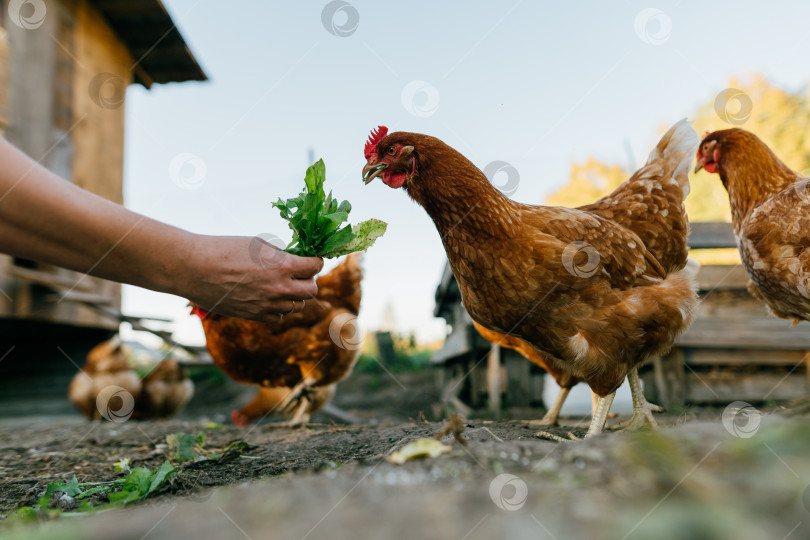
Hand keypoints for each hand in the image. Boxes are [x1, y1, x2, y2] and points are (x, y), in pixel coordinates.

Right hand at [179, 235, 323, 322]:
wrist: (194, 268)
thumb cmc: (224, 249)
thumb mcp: (257, 244)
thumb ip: (280, 255)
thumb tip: (294, 260)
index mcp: (283, 265)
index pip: (315, 267)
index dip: (315, 262)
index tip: (310, 260)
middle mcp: (280, 288)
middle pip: (312, 290)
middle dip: (309, 280)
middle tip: (300, 275)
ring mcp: (268, 304)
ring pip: (297, 306)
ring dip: (294, 296)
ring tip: (282, 286)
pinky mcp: (255, 316)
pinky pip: (279, 317)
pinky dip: (279, 308)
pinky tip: (269, 298)